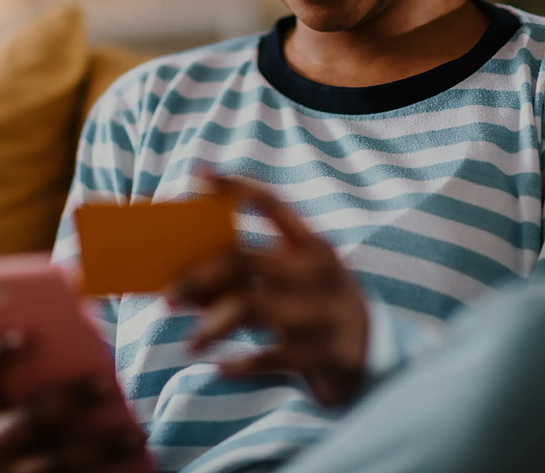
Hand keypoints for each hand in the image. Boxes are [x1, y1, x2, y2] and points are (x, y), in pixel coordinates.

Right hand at [0, 332, 150, 472]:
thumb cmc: (42, 417)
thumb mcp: (32, 396)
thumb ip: (49, 367)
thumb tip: (89, 327)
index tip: (28, 333)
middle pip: (23, 421)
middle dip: (66, 400)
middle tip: (105, 383)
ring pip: (52, 464)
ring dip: (98, 449)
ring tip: (135, 436)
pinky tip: (133, 462)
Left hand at [166, 173, 369, 407]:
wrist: (379, 357)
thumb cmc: (318, 311)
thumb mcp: (296, 284)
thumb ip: (249, 276)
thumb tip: (183, 280)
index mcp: (311, 245)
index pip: (270, 202)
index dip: (232, 187)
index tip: (196, 176)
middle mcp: (316, 271)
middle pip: (241, 261)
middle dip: (195, 277)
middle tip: (165, 298)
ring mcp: (321, 311)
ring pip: (247, 307)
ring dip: (209, 326)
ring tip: (190, 344)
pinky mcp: (322, 352)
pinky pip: (268, 356)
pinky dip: (238, 364)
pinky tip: (219, 368)